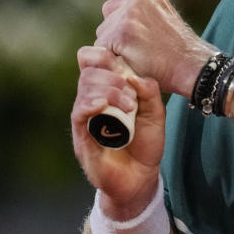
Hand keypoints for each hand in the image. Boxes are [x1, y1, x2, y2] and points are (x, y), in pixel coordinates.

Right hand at [71, 45, 164, 217]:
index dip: (105, 54)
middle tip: (131, 94)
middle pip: (89, 70)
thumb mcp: (155, 114)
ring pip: (84, 87)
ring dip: (108, 89)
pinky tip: (102, 105)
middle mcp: (94, 100)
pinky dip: (89, 104)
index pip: (96, 61)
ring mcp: (86, 118)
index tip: (124, 62)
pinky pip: (78, 113)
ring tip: (128, 105)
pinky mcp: (82, 136)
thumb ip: (149, 92)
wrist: (140, 178)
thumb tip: (136, 76)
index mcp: (109, 90)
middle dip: (112, 74)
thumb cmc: (145, 143)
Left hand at [95, 0, 216, 97]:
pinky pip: (102, 50)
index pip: (115, 8)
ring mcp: (128, 15)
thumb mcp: (163, 20)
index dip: (122, 28)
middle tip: (137, 52)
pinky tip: (132, 64)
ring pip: (102, 36)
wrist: (190, 66)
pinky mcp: (121, 34)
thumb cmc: (178, 51)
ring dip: (113, 50)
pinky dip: (113, 61)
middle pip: (106, 21)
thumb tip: (118, 21)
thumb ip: (143, 15)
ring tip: (137, 58)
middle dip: (115, 38)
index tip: (137, 41)